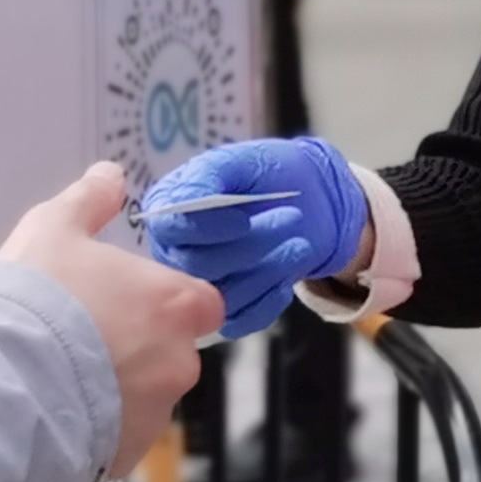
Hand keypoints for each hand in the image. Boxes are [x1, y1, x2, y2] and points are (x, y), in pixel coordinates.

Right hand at [0, 162, 226, 477]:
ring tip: (60, 375)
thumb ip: (89, 200)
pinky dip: (97, 425)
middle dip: (137, 345)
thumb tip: (112, 175)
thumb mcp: (53, 228)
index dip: (169, 300)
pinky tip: (55, 409)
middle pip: (171, 350)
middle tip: (83, 334)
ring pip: (144, 395)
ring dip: (116, 386)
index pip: (202, 302)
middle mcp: (178, 362)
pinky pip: (118, 435)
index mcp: (174, 304)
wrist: (1, 383)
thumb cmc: (36, 297)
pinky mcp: (125, 456)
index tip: (132, 298)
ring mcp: (154, 414)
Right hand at [143, 137, 367, 338]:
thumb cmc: (269, 174)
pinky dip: (268, 300)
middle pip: (198, 266)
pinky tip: (287, 280)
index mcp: (170, 209)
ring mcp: (201, 285)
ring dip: (267, 271)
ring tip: (301, 246)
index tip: (243, 220)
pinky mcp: (228, 311)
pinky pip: (241, 320)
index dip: (204, 229)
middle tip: (291, 217)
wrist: (311, 201)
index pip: (169, 228)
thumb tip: (183, 200)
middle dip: (250, 246)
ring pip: (222, 297)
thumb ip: (208, 175)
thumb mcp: (241, 161)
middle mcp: (175, 252)